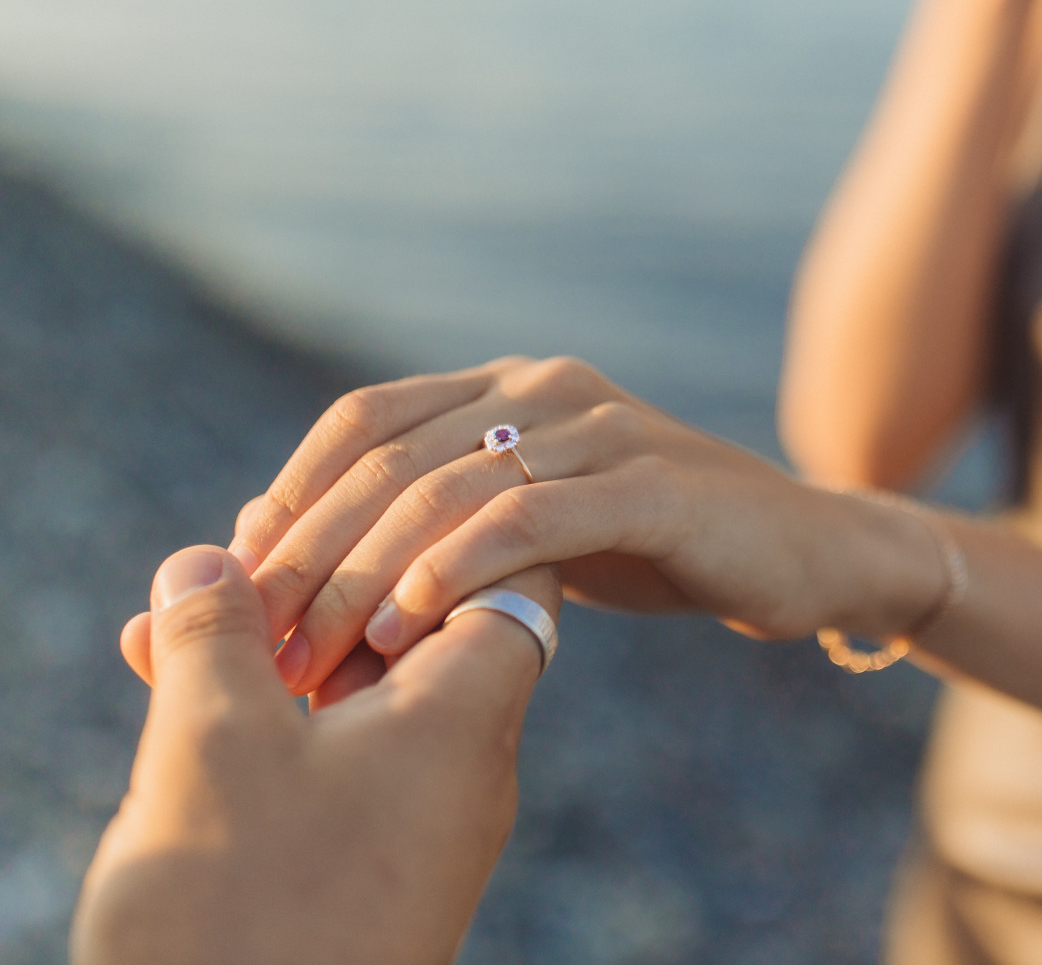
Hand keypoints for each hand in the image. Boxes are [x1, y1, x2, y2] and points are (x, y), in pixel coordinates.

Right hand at [74, 546, 559, 964]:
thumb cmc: (247, 914)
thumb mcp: (216, 746)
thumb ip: (219, 633)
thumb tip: (207, 557)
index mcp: (467, 712)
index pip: (512, 567)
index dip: (441, 512)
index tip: (361, 491)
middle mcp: (465, 761)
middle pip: (431, 619)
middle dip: (334, 574)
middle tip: (240, 549)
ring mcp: (420, 817)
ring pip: (368, 689)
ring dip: (284, 644)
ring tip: (190, 614)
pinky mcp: (370, 863)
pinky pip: (336, 755)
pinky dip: (273, 715)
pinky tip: (179, 686)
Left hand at [229, 357, 945, 695]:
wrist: (805, 552)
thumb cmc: (662, 548)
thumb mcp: (540, 526)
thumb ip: (445, 523)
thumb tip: (297, 551)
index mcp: (510, 386)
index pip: (364, 419)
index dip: (289, 496)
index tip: (236, 586)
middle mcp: (546, 388)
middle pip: (389, 457)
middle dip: (309, 553)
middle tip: (261, 641)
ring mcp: (602, 427)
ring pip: (446, 489)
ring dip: (366, 576)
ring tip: (322, 655)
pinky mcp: (653, 483)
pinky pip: (529, 519)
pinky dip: (456, 569)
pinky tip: (411, 625)